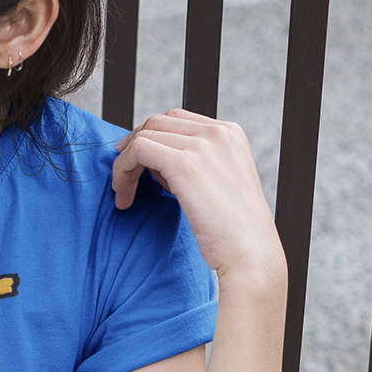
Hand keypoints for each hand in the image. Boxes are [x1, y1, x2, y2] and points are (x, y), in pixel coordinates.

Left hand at [112, 108, 284, 289]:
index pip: (177, 120)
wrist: (249, 252)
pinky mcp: (184, 162)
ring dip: (125, 163)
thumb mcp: (217, 185)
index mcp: (230, 133)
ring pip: (144, 134)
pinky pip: (138, 149)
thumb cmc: (232, 230)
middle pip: (158, 122)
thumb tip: (153, 163)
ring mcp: (202, 144)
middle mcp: (218, 131)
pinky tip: (124, 195)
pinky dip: (123, 169)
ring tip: (123, 193)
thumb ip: (192, 165)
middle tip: (125, 180)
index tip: (139, 167)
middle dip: (135, 148)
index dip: (152, 141)